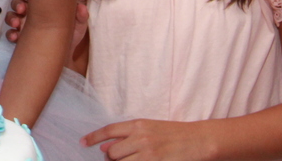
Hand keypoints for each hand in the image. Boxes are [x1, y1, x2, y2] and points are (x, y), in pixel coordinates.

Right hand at [3, 0, 88, 54]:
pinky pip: (10, 34)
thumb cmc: (71, 37)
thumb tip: (81, 7)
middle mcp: (32, 13)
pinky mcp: (21, 39)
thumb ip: (81, 16)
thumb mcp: (78, 26)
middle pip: (19, 2)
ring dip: (12, 18)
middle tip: (22, 9)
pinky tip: (16, 37)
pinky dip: (10, 34)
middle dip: (18, 3)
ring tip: (18, 24)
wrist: (66, 57)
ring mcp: (24, 25)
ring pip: (12, 16)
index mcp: (43, 6)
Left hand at [82, 119, 207, 160]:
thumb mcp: (150, 128)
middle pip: (112, 153)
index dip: (93, 137)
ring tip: (133, 160)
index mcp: (139, 125)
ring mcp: (148, 154)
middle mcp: (141, 138)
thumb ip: (128, 136)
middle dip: (110, 159)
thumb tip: (105, 147)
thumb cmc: (174, 134)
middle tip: (118, 159)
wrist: (198, 140)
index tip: (82, 143)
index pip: (109, 130)